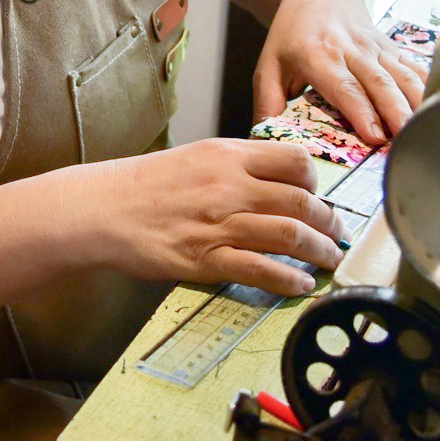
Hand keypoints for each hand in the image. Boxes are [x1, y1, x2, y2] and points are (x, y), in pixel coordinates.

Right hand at [73, 138, 345, 296]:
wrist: (103, 208)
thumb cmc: (146, 184)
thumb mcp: (195, 156)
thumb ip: (236, 166)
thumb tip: (276, 180)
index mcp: (228, 155)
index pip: (296, 162)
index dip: (317, 182)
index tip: (320, 197)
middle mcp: (229, 186)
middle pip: (302, 202)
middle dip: (330, 221)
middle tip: (336, 233)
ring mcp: (219, 224)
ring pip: (290, 236)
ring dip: (320, 252)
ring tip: (329, 260)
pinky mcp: (207, 259)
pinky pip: (262, 270)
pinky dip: (290, 280)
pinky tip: (301, 285)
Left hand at [254, 0, 426, 144]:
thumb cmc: (292, 33)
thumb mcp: (268, 64)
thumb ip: (267, 103)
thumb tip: (267, 141)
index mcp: (318, 54)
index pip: (344, 86)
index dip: (362, 111)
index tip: (375, 136)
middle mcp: (351, 48)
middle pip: (379, 83)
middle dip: (396, 112)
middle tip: (407, 140)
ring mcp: (375, 47)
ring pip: (402, 75)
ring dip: (416, 103)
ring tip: (427, 130)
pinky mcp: (392, 48)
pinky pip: (414, 68)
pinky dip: (428, 87)